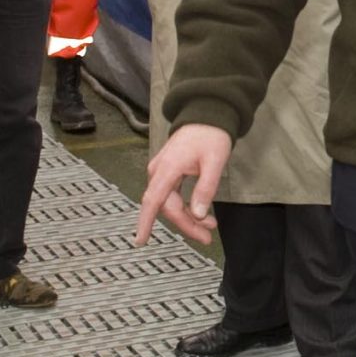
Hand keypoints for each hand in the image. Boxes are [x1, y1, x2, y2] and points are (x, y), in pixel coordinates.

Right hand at [135, 123, 231, 246]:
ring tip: (209, 226)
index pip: (153, 200)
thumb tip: (198, 214)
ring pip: (170, 204)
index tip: (140, 241)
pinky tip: (200, 214)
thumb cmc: (210, 135)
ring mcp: (161, 172)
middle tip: (206, 237)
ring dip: (188, 217)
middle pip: (167, 207)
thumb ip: (205, 189)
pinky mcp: (167, 173)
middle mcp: (159, 171)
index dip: (145, 222)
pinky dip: (186, 207)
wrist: (206, 115)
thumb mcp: (215, 162)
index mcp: (168, 167)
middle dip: (186, 224)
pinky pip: (172, 196)